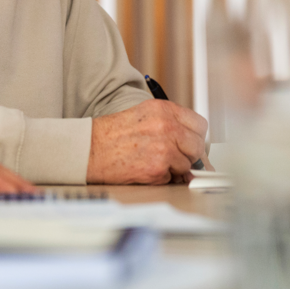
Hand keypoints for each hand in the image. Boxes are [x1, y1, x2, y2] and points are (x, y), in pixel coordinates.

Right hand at [87, 100, 206, 184]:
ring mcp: (164, 147)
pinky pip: (173, 178)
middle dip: (188, 154)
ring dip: (174, 168)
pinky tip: (146, 169)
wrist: (90, 149)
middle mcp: (166, 126)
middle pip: (197, 145)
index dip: (195, 136)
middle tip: (172, 156)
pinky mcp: (158, 168)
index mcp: (163, 109)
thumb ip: (169, 124)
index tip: (188, 143)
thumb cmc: (111, 134)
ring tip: (152, 161)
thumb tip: (192, 144)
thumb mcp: (142, 116)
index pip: (199, 124)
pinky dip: (162, 178)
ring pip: (186, 164)